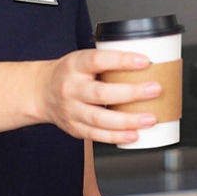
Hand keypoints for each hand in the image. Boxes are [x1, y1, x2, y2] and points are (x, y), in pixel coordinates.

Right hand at [36, 49, 160, 144]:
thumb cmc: (70, 73)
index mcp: (75, 65)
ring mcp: (71, 110)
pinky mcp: (74, 128)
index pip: (98, 60)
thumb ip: (108, 62)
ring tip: (150, 118)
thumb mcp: (82, 59)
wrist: (41, 92)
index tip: (144, 61)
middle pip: (101, 93)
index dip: (121, 60)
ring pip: (100, 119)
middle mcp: (71, 88)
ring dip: (128, 120)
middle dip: (131, 93)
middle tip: (155, 89)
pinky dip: (117, 137)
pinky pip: (96, 136)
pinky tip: (133, 135)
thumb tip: (148, 64)